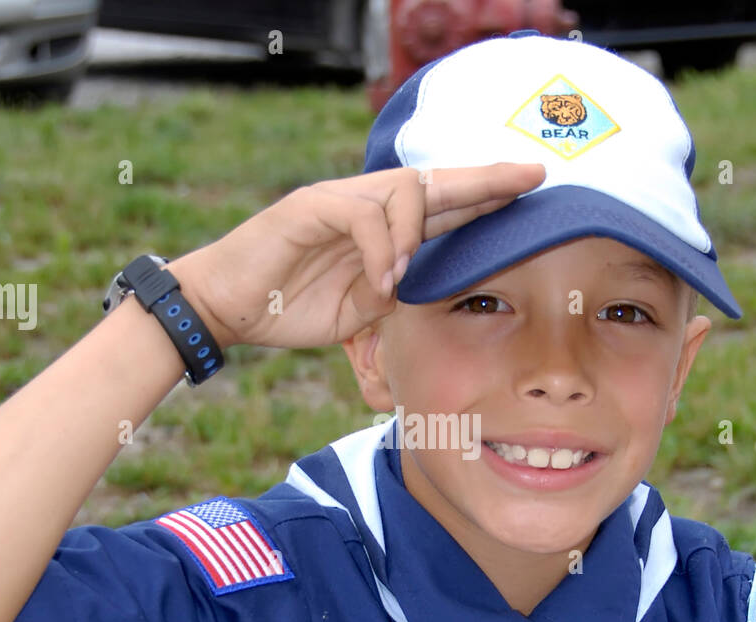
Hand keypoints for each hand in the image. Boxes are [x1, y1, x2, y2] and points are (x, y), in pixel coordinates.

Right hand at [167, 162, 546, 349]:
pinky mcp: (307, 208)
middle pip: (433, 184)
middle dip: (484, 180)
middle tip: (530, 176)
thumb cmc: (288, 306)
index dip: (484, 200)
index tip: (529, 195)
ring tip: (406, 276)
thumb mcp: (358, 311)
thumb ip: (394, 295)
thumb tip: (425, 290)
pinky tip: (382, 279)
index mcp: (381, 231)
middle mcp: (364, 206)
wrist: (225, 307)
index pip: (441, 208)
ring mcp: (336, 201)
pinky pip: (360, 216)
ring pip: (399, 192)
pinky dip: (378, 249)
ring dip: (415, 233)